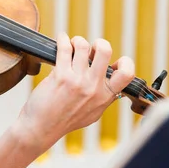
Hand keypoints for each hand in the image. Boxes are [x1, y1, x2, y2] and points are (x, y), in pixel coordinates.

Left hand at [15, 34, 134, 150]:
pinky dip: (63, 40)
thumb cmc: (65, 121)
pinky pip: (64, 49)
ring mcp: (77, 81)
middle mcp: (93, 87)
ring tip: (72, 45)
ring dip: (77, 41)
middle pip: (105, 50)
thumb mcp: (92, 114)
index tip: (113, 62)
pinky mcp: (60, 76)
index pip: (127, 74)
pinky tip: (61, 39)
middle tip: (90, 49)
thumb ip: (104, 99)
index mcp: (105, 96)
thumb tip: (114, 89)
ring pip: (82, 45)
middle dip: (99, 43)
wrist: (42, 128)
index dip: (124, 62)